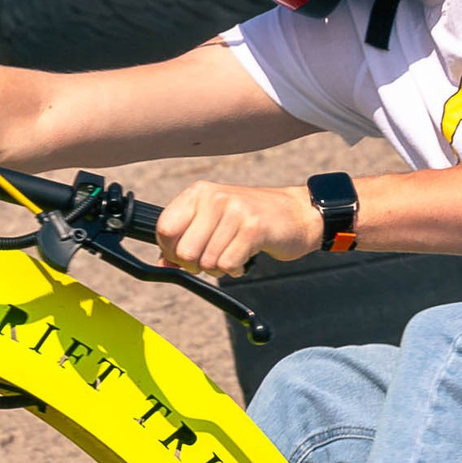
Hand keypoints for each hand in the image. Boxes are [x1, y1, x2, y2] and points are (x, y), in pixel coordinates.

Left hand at [155, 181, 322, 274]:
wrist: (298, 214)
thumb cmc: (253, 219)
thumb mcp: (215, 220)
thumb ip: (187, 238)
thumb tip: (163, 264)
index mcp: (199, 193)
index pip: (165, 228)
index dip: (171, 251)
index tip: (187, 255)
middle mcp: (214, 198)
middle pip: (184, 251)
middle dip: (197, 265)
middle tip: (215, 258)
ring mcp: (234, 211)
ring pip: (207, 262)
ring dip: (220, 269)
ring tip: (235, 254)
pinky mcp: (253, 228)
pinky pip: (227, 265)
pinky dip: (236, 269)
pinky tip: (246, 257)